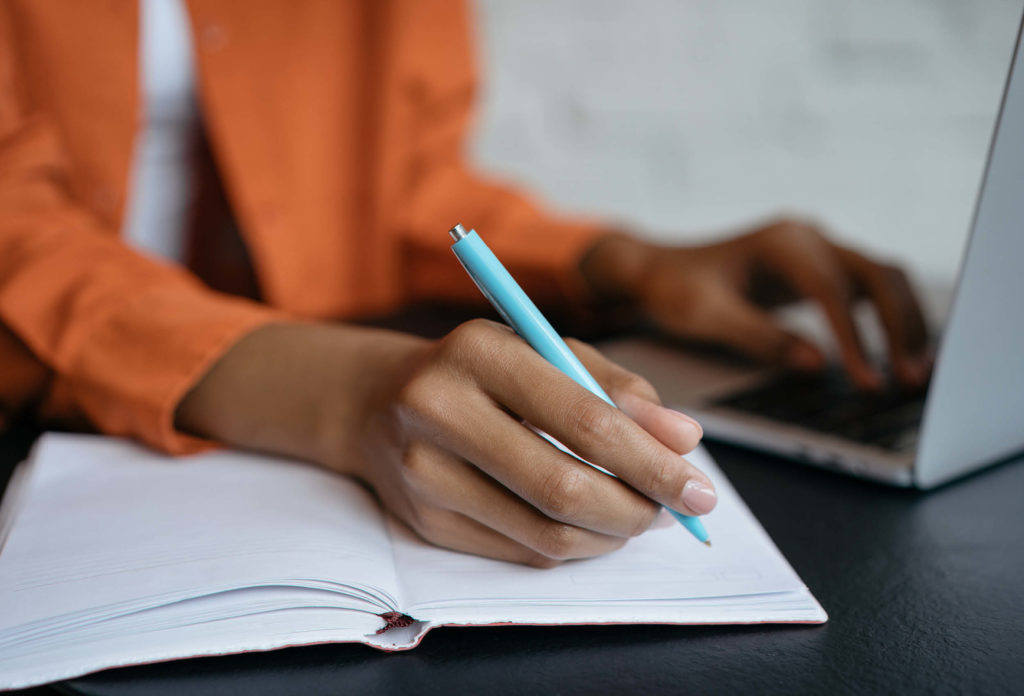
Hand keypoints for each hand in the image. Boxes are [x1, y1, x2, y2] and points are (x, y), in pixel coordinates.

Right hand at [176, 320, 714, 566]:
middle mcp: (439, 410)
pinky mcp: (423, 522)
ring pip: (545, 532)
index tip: (699, 485)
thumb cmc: (480, 369)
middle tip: (677, 511)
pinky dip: (574, 546)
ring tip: (640, 515)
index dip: (652, 461)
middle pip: (563, 487)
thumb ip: (617, 386)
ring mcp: (423, 473)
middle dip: (639, 508)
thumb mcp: (545, 350)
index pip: (583, 419)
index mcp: (478, 351)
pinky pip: (521, 551)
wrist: (378, 400)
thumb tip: (683, 439)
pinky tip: (593, 526)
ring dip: (611, 534)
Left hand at [580, 218, 930, 388]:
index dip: (853, 336)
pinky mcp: (821, 269)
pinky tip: (900, 356)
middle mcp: (808, 237)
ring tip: (917, 372)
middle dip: (900, 326)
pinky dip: (891, 320)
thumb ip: (759, 337)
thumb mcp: (705, 315)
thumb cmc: (674, 289)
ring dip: (905, 322)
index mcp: (781, 242)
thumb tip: (816, 363)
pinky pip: (869, 290)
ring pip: (883, 278)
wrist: (658, 271)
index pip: (831, 288)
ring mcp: (818, 250)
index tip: (865, 379)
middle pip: (877, 273)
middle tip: (912, 378)